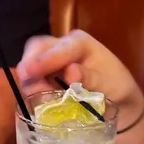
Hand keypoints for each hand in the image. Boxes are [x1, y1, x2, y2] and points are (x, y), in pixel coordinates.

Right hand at [17, 30, 143, 108]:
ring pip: (31, 62)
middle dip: (29, 65)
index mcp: (81, 43)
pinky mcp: (47, 74)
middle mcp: (64, 46)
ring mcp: (53, 60)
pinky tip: (39, 98)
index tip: (30, 72)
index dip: (44, 60)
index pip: (59, 48)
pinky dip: (33, 88)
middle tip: (27, 84)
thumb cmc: (116, 89)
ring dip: (30, 80)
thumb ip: (90, 78)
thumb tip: (70, 72)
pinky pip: (33, 78)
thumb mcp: (109, 84)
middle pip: (37, 48)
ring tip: (36, 96)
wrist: (116, 100)